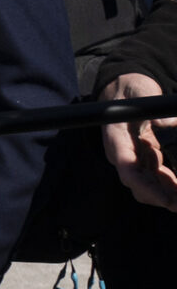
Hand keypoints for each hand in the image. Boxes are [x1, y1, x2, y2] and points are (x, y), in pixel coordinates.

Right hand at [103, 72, 176, 208]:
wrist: (126, 88)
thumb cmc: (131, 89)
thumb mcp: (143, 95)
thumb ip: (155, 111)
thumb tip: (168, 124)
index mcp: (117, 141)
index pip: (129, 171)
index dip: (149, 189)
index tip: (169, 200)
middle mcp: (123, 155)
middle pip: (140, 187)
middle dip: (163, 198)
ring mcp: (135, 159)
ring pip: (150, 188)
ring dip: (169, 194)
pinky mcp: (146, 160)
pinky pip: (159, 179)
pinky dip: (172, 185)